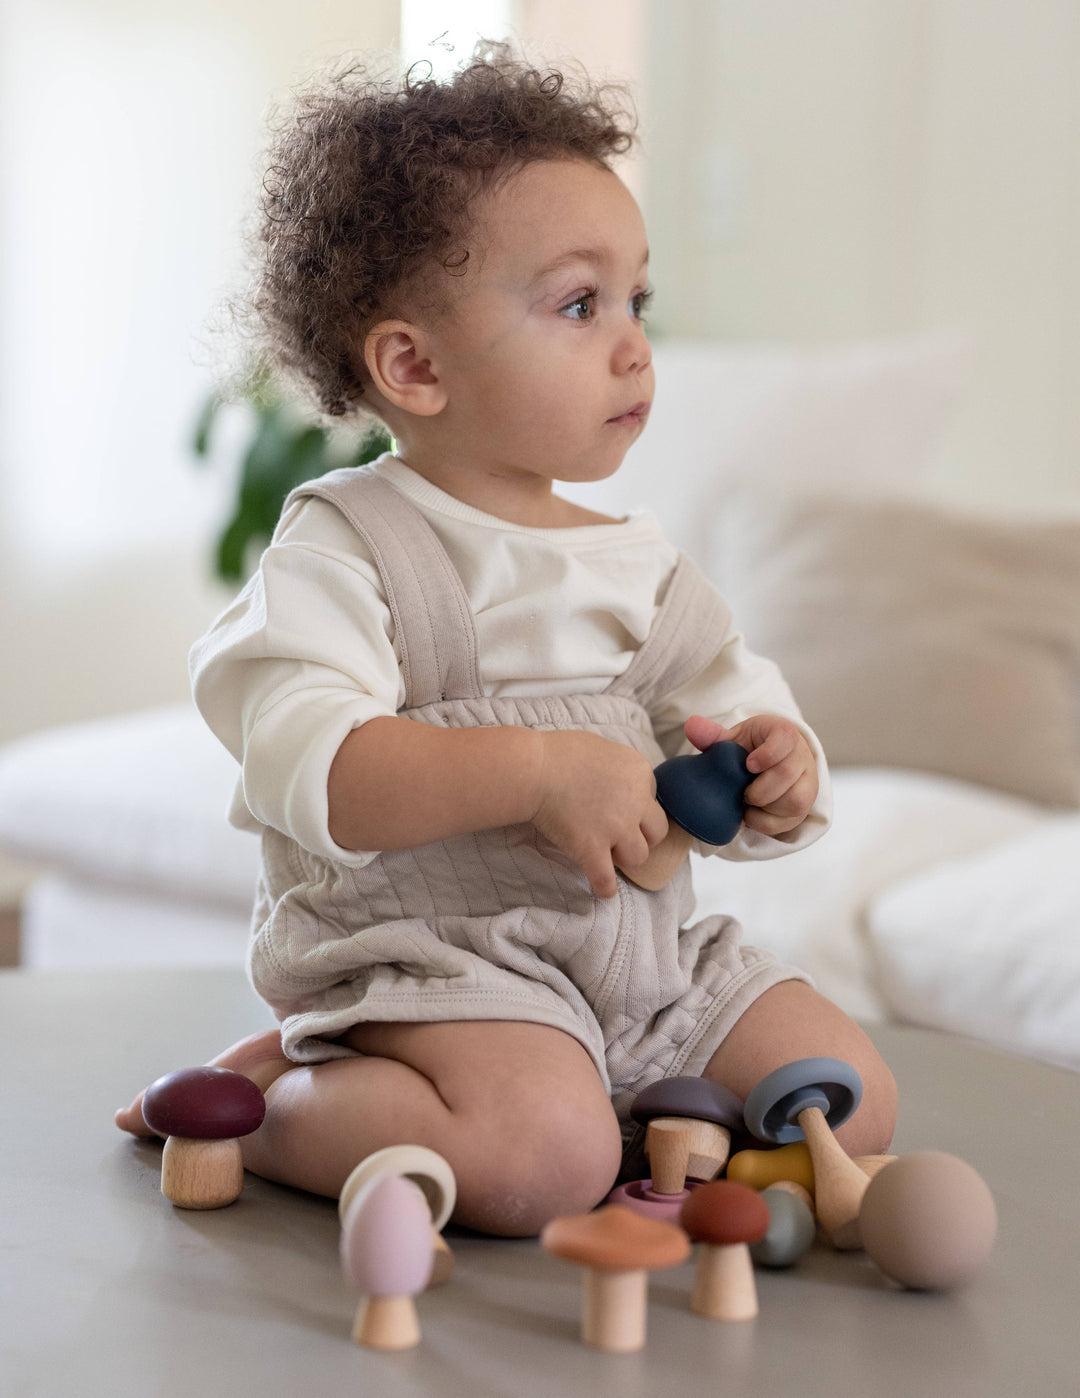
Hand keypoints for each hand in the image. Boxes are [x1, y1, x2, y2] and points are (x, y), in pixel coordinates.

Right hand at [530, 731, 668, 898]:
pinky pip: (607, 879)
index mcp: (639, 773)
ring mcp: (616, 828)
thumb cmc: (560, 752)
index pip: (651, 799)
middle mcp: (636, 802)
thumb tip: (619, 783)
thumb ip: (619, 769)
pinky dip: (605, 886)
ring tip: (606, 853)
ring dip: (624, 857)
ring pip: (639, 856)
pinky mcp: (593, 849)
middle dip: (640, 834)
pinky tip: (603, 889)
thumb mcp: (603, 749)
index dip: (635, 806)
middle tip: (618, 833)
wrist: (534, 769)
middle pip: (656, 831)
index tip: (616, 806)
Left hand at [683, 713, 817, 837]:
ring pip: (794, 801)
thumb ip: (712, 735)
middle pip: (788, 774)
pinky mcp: (804, 808)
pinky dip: (765, 823)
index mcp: (784, 734)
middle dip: (760, 788)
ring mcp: (808, 784)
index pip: (786, 738)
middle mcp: (802, 757)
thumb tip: (691, 725)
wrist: (768, 765)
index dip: (767, 754)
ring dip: (764, 806)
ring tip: (747, 801)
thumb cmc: (750, 749)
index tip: (748, 764)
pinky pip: (789, 822)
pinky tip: (752, 813)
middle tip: (743, 791)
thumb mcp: (733, 739)